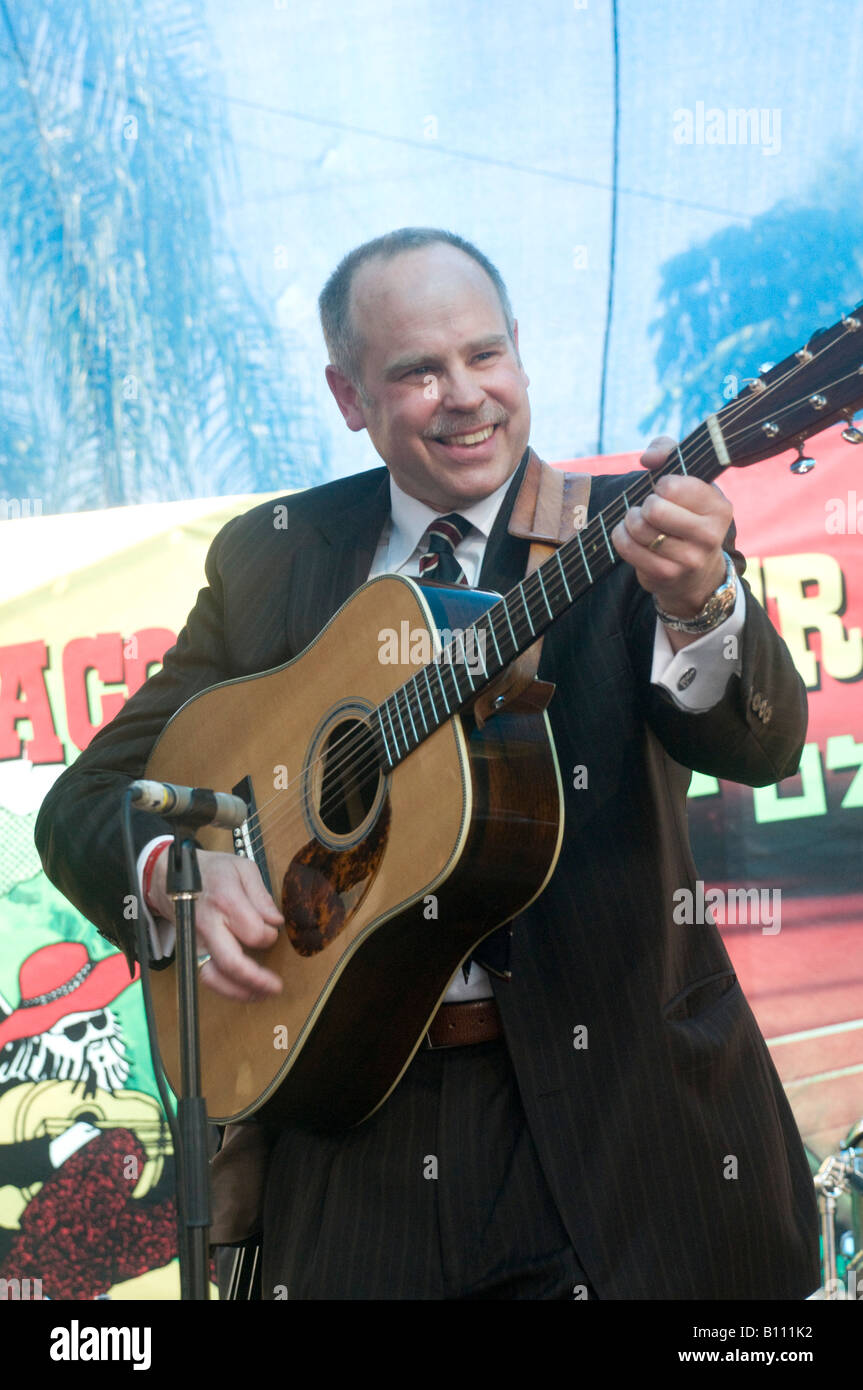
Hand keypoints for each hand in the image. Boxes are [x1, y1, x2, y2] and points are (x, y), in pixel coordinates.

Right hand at [149, 848, 283, 1001]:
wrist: (170, 878)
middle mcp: (208, 925)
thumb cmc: (211, 872)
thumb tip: (275, 920)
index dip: (269, 935)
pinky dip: (226, 990)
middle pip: (232, 962)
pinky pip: (207, 977)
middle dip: (256, 979)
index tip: (273, 928)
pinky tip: (245, 992)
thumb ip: (261, 895)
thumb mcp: (242, 868)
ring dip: (240, 992)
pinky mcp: (191, 951)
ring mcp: (196, 942)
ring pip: (215, 977)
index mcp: (224, 900)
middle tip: (276, 986)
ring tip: (263, 994)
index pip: (253, 931)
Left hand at [610, 435, 731, 646]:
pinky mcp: (667, 574)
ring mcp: (690, 558)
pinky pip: (628, 548)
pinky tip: (630, 536)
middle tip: (649, 509)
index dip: (661, 485)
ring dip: (630, 521)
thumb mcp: (687, 479)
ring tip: (638, 522)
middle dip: (643, 505)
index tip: (666, 492)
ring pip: (639, 528)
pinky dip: (621, 537)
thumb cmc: (686, 514)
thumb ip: (669, 451)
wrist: (694, 571)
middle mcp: (710, 534)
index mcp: (719, 507)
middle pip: (654, 508)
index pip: (673, 486)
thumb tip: (649, 459)